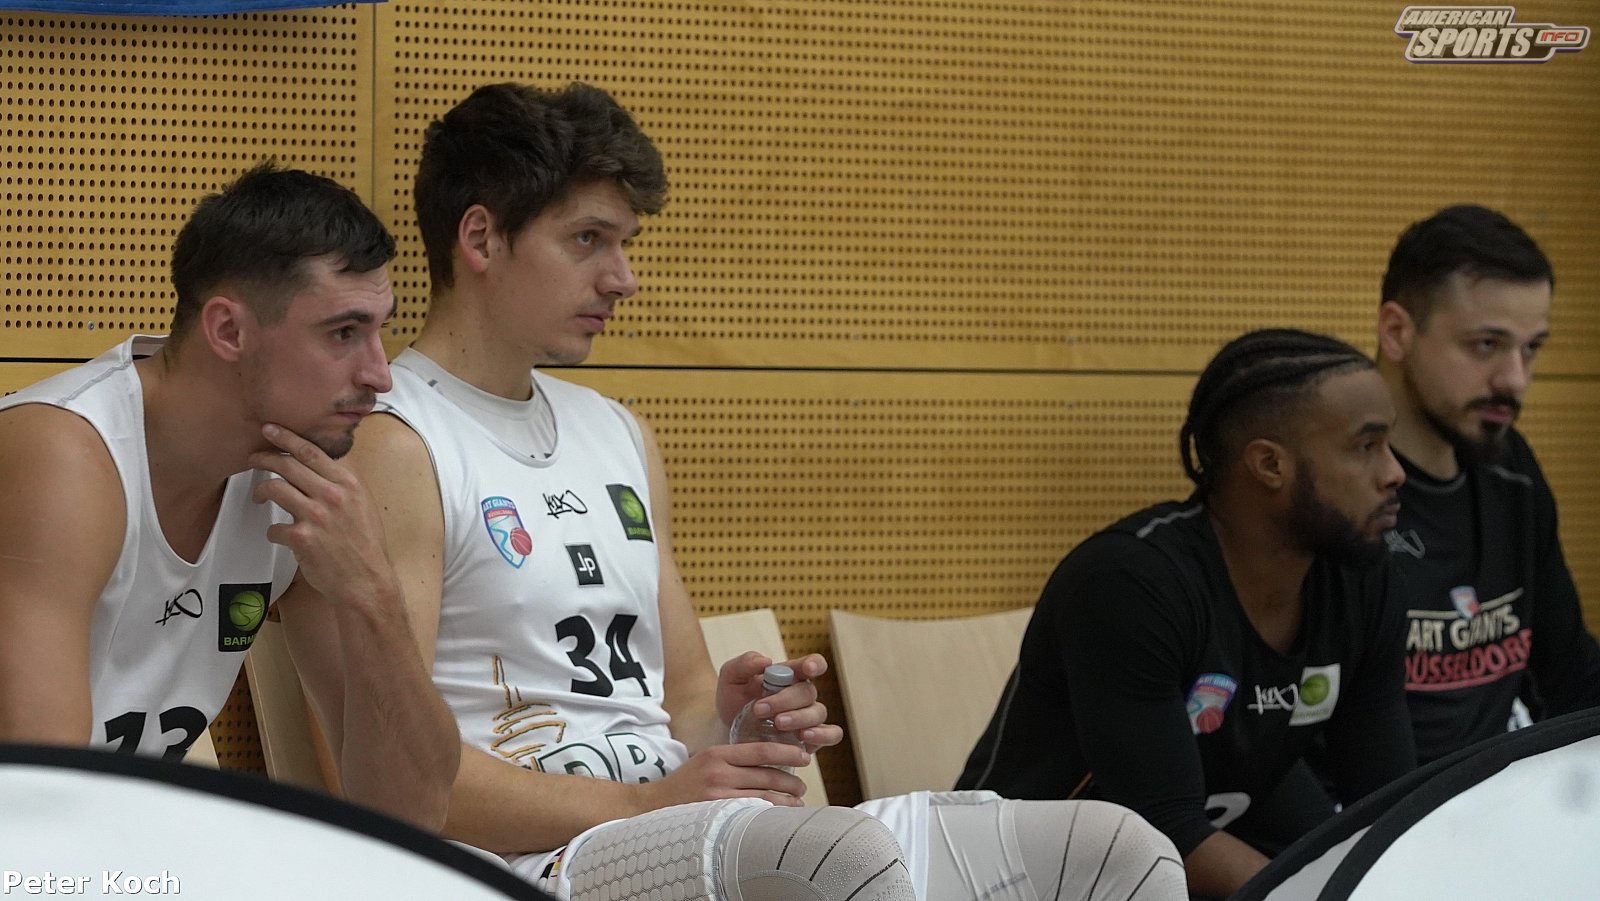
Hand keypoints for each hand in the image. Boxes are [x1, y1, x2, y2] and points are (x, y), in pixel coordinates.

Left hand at [249, 422, 396, 608]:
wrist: (367, 581)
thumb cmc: (365, 545)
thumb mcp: (363, 505)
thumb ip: (342, 484)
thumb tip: (320, 466)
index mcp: (349, 483)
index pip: (312, 452)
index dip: (287, 438)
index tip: (271, 430)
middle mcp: (333, 495)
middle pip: (288, 465)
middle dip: (264, 457)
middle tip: (253, 458)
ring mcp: (317, 516)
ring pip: (275, 489)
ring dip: (261, 490)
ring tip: (259, 495)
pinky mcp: (302, 539)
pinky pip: (274, 527)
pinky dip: (273, 531)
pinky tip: (280, 535)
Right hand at [640, 741, 810, 810]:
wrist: (653, 805)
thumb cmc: (686, 784)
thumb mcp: (706, 760)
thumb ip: (733, 759)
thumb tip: (769, 760)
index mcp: (718, 753)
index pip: (760, 749)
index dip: (787, 752)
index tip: (804, 757)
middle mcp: (718, 771)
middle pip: (766, 774)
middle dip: (790, 781)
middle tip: (802, 786)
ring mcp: (717, 795)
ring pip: (763, 796)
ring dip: (785, 800)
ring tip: (797, 803)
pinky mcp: (716, 814)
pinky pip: (751, 813)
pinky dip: (769, 814)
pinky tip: (779, 816)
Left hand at [716, 652, 844, 752]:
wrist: (728, 730)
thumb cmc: (734, 699)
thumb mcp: (731, 677)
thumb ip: (745, 663)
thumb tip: (766, 661)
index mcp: (789, 675)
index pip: (812, 664)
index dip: (814, 664)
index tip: (807, 669)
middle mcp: (802, 695)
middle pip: (808, 692)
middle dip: (785, 700)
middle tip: (759, 709)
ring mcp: (808, 717)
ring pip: (818, 713)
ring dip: (799, 718)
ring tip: (777, 723)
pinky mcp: (811, 739)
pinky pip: (831, 735)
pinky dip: (824, 735)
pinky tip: (805, 737)